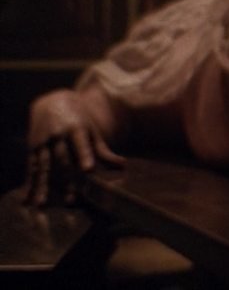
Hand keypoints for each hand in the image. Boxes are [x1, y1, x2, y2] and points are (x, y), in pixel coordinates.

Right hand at [26, 88, 125, 205]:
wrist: (51, 102)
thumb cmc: (78, 120)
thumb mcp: (92, 131)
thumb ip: (104, 150)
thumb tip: (123, 167)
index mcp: (75, 128)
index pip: (80, 143)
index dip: (84, 155)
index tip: (88, 169)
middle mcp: (56, 136)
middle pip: (62, 161)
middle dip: (66, 180)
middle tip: (71, 199)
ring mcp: (42, 143)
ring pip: (43, 167)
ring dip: (43, 186)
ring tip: (43, 204)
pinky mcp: (31, 149)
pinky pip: (30, 169)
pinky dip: (29, 184)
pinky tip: (27, 199)